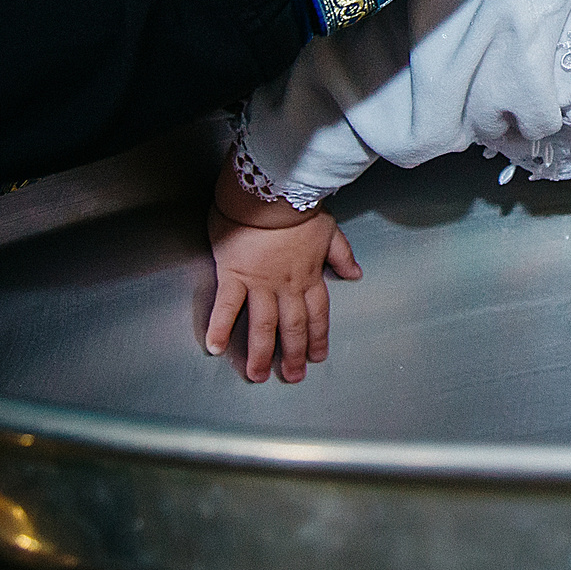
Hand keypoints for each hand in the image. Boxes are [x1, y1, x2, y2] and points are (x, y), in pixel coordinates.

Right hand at [205, 204, 362, 382]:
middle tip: (292, 377)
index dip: (318, 337)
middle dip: (293, 354)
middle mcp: (286, 285)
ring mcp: (259, 283)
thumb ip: (342, 255)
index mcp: (309, 274)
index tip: (317, 356)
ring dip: (260, 353)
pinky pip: (226, 308)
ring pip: (262, 326)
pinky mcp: (233, 276)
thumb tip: (355, 274)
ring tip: (256, 375)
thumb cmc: (296, 206)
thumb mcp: (328, 229)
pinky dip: (220, 328)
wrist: (270, 192)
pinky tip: (215, 348)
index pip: (317, 313)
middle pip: (292, 327)